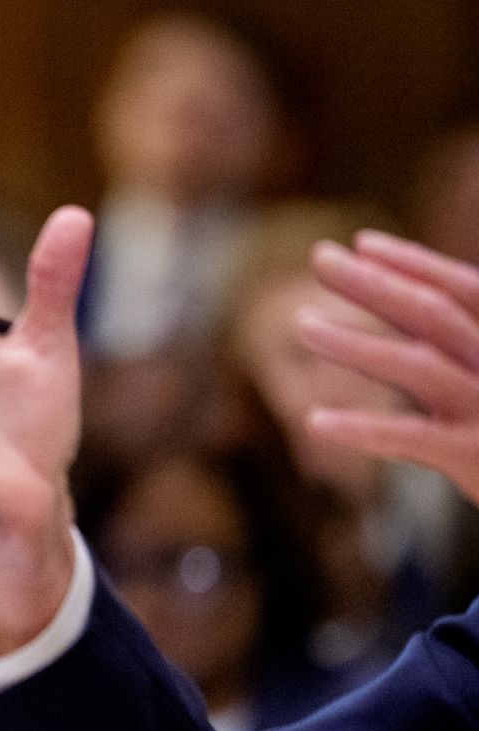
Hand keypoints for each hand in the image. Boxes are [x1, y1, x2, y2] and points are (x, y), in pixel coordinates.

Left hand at [303, 231, 478, 505]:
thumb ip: (462, 349)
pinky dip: (362, 428)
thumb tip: (413, 305)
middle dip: (375, 284)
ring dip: (355, 344)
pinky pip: (410, 438)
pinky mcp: (473, 456)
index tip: (362, 243)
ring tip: (300, 324)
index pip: (465, 290)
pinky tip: (313, 421)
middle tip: (320, 257)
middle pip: (433, 316)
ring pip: (418, 367)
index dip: (415, 264)